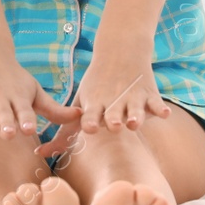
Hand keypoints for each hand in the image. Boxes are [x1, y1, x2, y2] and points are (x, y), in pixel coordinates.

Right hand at [0, 47, 80, 139]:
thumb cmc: (14, 77)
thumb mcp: (33, 91)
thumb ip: (54, 109)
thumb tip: (81, 117)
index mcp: (17, 98)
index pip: (23, 110)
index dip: (26, 119)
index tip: (29, 128)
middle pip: (2, 112)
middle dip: (6, 122)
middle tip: (10, 133)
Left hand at [34, 55, 168, 157]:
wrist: (120, 51)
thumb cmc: (95, 86)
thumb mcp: (80, 104)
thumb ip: (64, 132)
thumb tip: (40, 153)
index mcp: (95, 104)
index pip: (91, 115)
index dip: (91, 121)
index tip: (89, 127)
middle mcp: (114, 102)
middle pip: (114, 114)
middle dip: (113, 119)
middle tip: (114, 125)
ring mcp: (132, 98)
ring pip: (135, 110)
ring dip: (135, 116)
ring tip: (134, 122)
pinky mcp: (149, 95)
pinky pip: (156, 103)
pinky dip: (160, 108)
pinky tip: (165, 113)